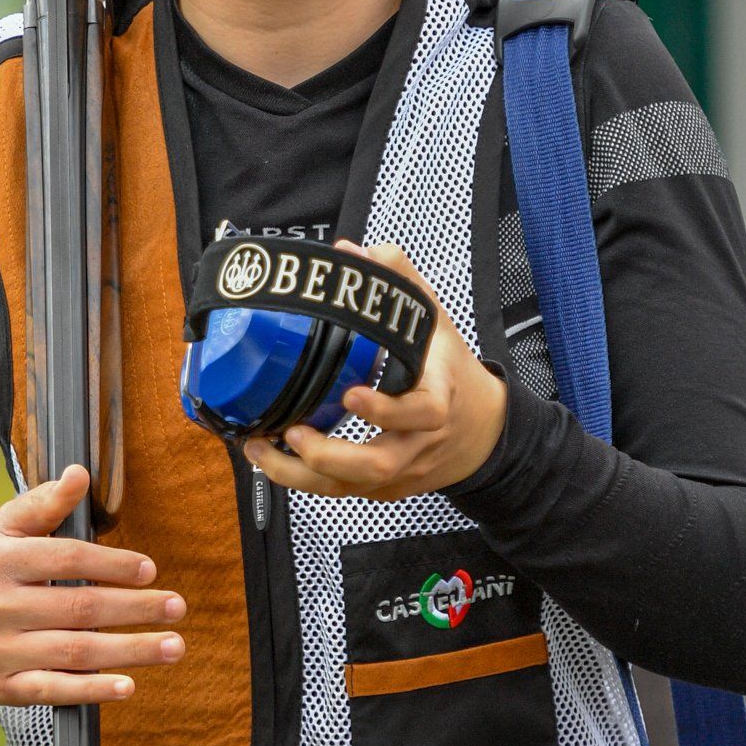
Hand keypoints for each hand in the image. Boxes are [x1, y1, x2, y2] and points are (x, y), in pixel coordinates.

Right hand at [0, 465, 186, 706]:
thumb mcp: (1, 530)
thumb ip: (43, 504)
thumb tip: (80, 475)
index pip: (65, 559)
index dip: (112, 564)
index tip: (149, 570)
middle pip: (78, 609)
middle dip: (134, 609)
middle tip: (176, 607)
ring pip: (74, 652)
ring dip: (130, 651)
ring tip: (172, 645)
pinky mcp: (4, 687)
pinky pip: (54, 691)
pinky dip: (93, 690)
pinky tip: (128, 685)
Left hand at [241, 239, 507, 501]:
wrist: (483, 431)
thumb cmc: (453, 374)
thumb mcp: (436, 320)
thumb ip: (400, 281)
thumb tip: (354, 252)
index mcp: (439, 400)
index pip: (421, 413)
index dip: (387, 410)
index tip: (352, 394)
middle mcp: (419, 443)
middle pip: (378, 466)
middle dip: (328, 456)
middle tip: (292, 432)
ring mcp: (402, 470)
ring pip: (352, 489)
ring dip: (301, 476)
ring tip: (262, 450)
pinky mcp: (385, 488)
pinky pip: (344, 494)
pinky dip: (305, 482)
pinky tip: (273, 461)